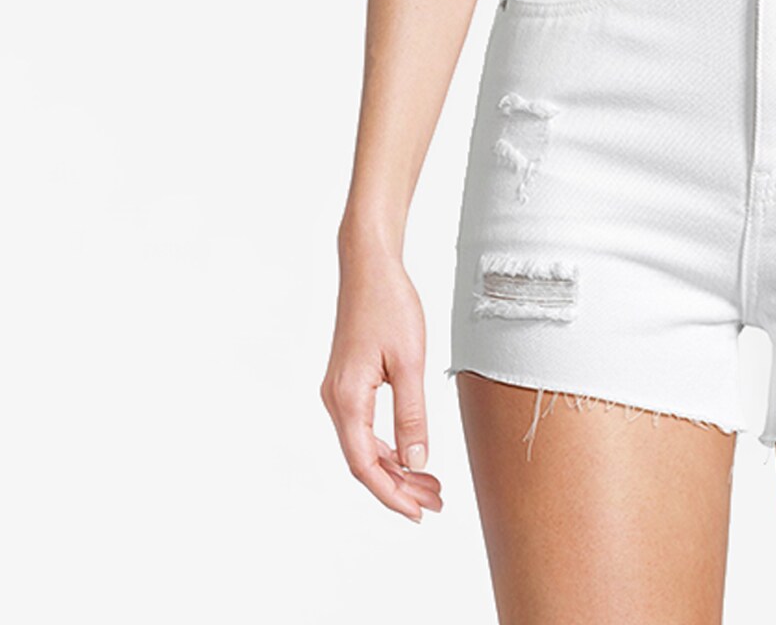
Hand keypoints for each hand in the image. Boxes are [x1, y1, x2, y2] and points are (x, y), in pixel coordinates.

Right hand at [321, 244, 443, 522]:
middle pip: (363, 461)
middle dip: (399, 486)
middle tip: (436, 502)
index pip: (365, 466)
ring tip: (431, 484)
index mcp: (347, 399)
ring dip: (395, 467)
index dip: (391, 495)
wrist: (368, 265)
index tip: (419, 514)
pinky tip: (411, 453)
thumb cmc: (390, 305)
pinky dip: (388, 445)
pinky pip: (364, 427)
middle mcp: (335, 401)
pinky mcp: (347, 382)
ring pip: (364, 445)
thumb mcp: (410, 362)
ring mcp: (338, 392)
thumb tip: (417, 462)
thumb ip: (412, 415)